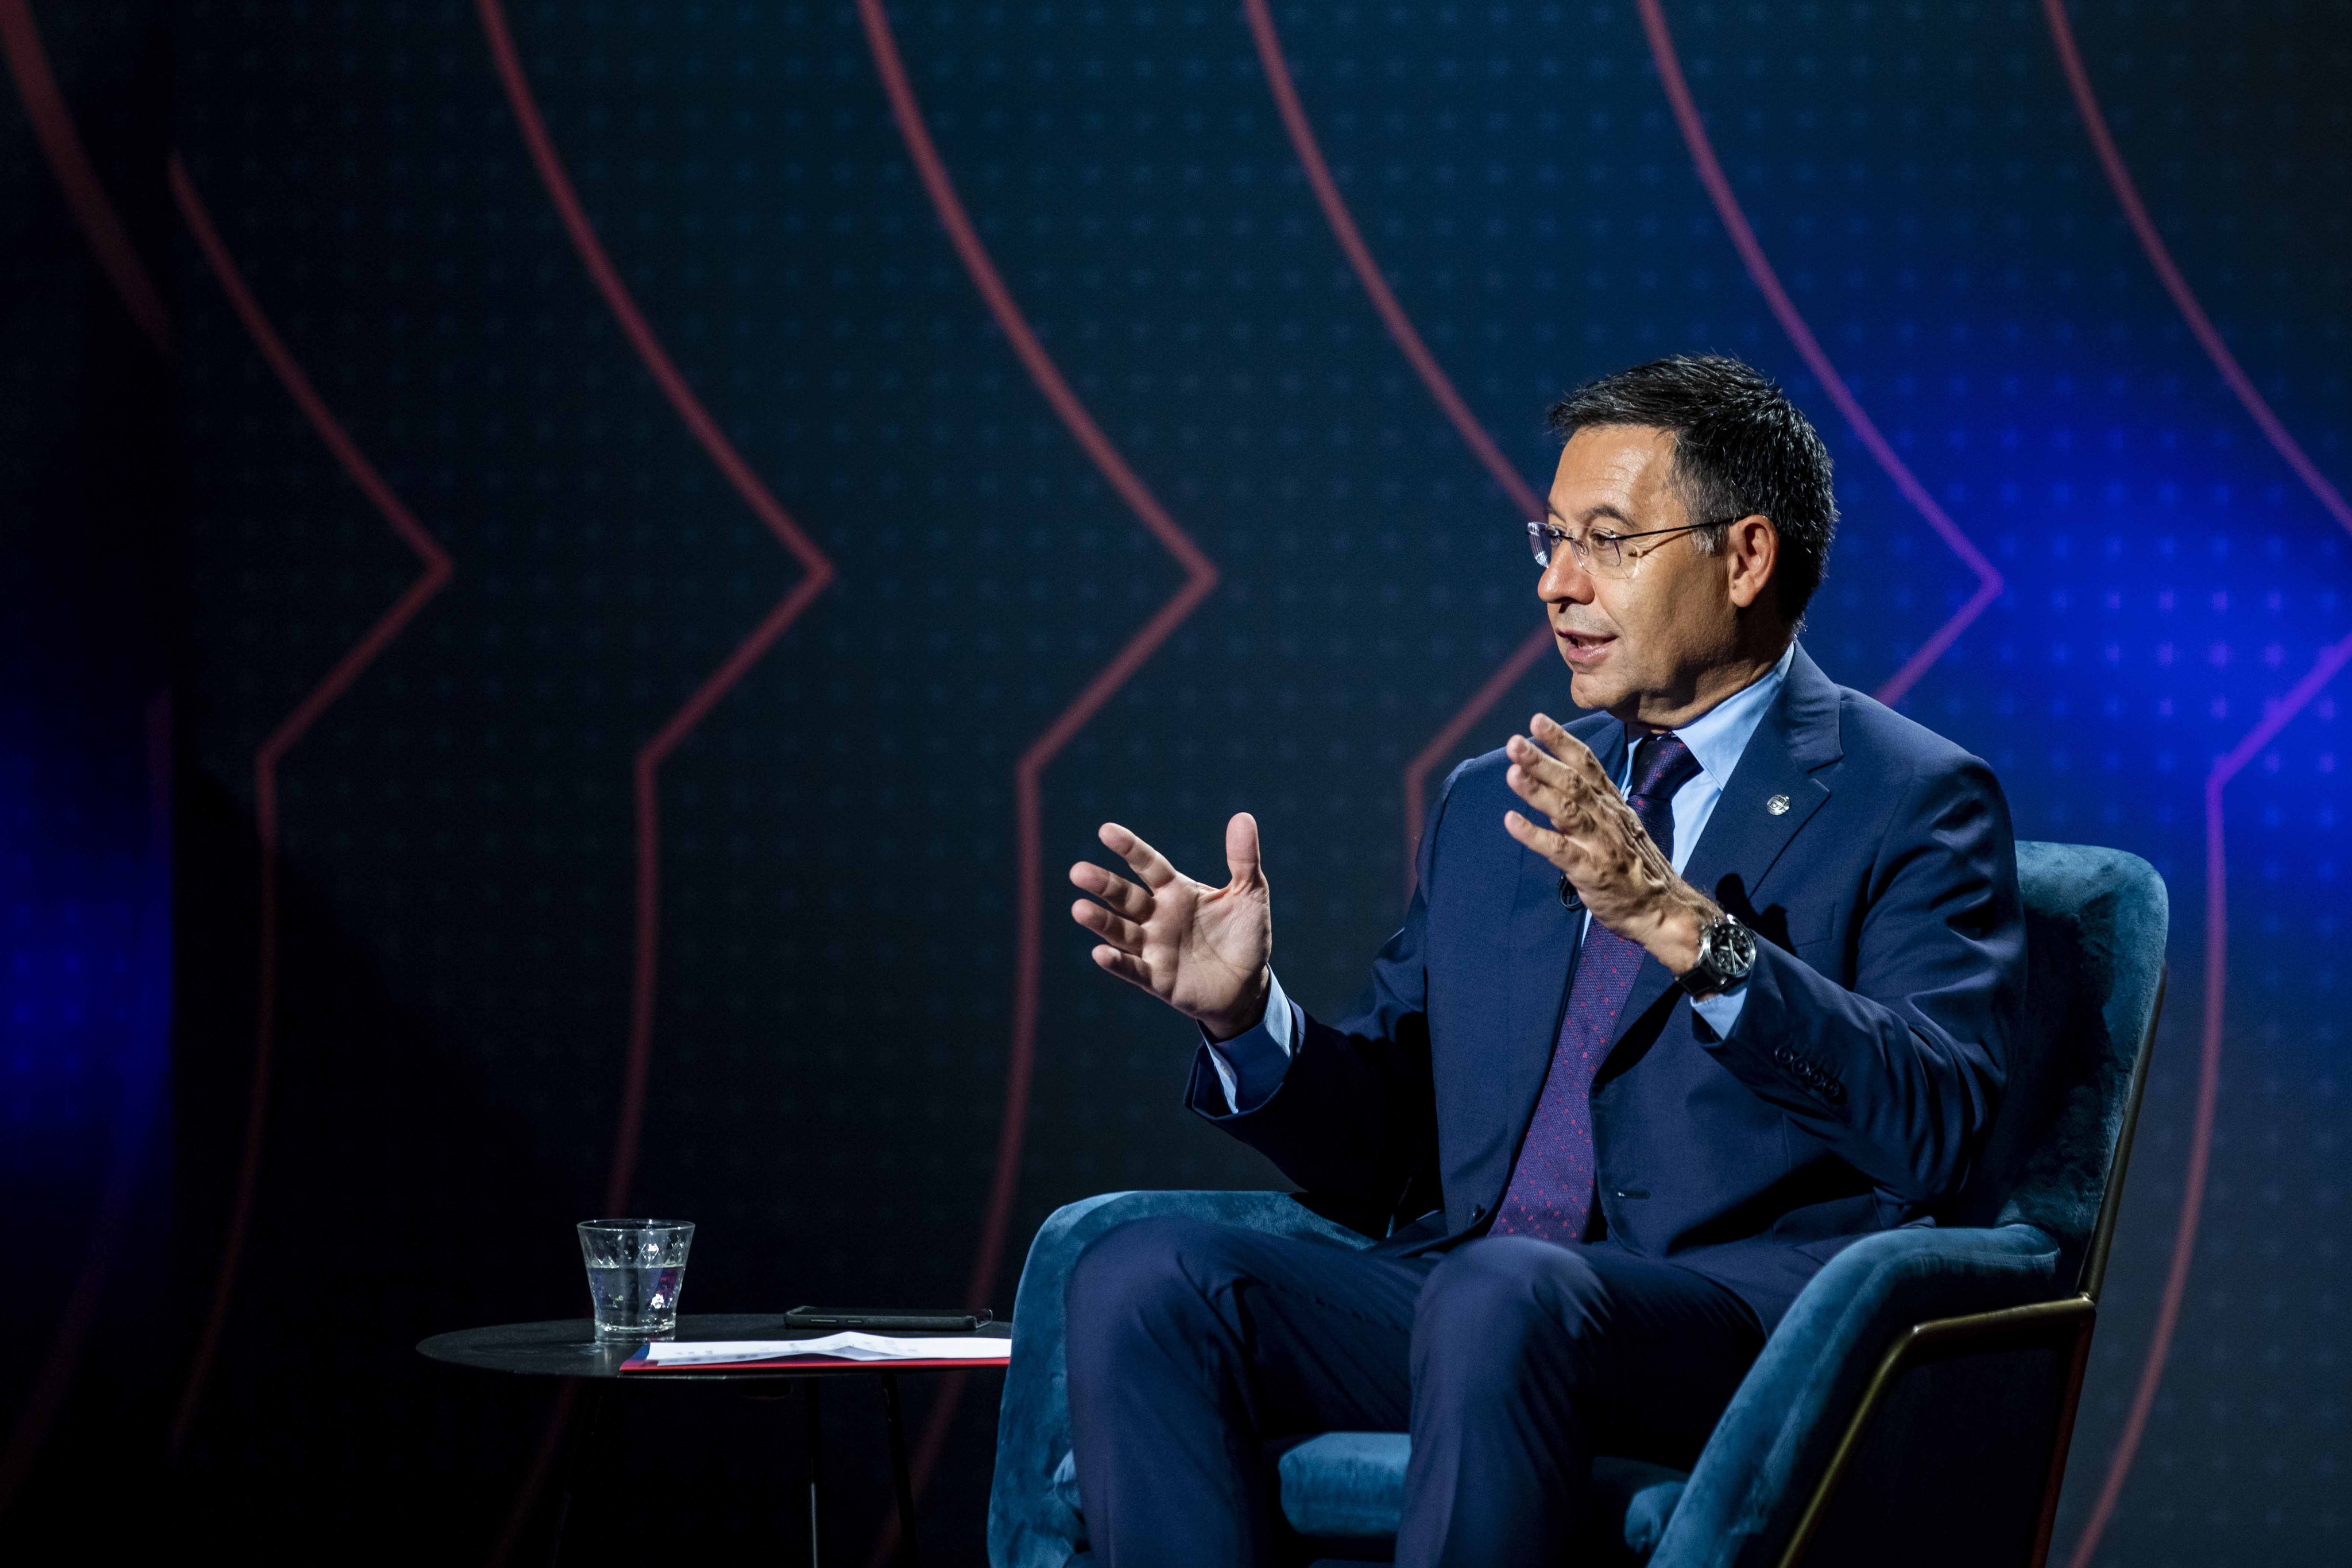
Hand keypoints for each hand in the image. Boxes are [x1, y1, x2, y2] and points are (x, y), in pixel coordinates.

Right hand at [1070, 813, 1273, 1040]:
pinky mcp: (1157, 979)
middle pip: (1125, 897)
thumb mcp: (1250, 894)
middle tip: (1078, 871)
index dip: (1130, 849)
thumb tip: (1243, 816)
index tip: (1106, 831)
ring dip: (1100, 921)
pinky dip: (1117, 963)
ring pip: (1120, 931)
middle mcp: (1158, 917)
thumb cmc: (1245, 936)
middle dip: (1103, 885)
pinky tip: (1100, 954)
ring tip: (1079, 909)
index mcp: (1177, 892)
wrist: (1248, 985)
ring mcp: (1154, 948)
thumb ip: (1243, 859)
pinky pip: (1133, 969)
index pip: (1149, 865)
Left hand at [1500, 715, 1717, 972]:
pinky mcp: (1590, 870)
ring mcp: (1599, 843)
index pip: (1587, 764)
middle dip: (1542, 760)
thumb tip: (1564, 777)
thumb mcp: (1620, 824)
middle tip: (1514, 742)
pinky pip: (1559, 849)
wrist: (1661, 908)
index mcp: (1611, 804)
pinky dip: (1534, 835)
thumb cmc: (1636, 866)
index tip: (1537, 721)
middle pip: (1572, 782)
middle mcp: (1606, 817)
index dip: (1562, 741)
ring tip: (1511, 772)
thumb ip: (1594, 802)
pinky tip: (1511, 821)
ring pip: (1566, 810)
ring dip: (1537, 790)